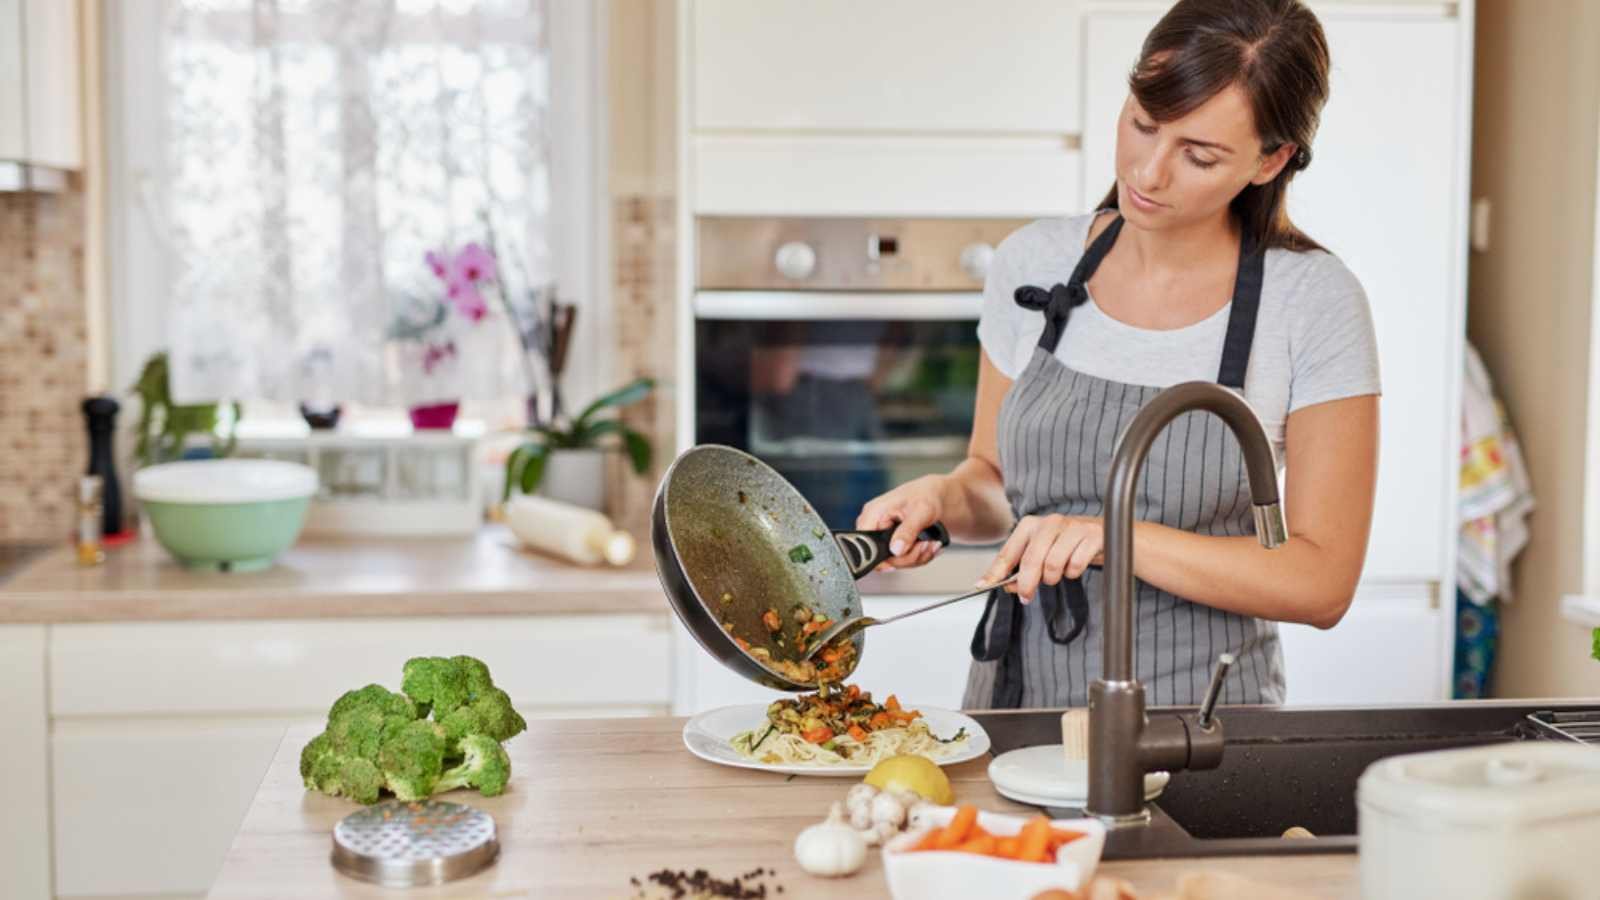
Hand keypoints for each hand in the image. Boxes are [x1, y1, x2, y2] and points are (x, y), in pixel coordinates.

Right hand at [856, 475, 948, 569]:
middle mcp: (875, 526)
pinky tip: (928, 545)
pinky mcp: (894, 545)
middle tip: (925, 544)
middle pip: (882, 559)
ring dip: (917, 557)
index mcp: (873, 513)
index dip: (880, 556)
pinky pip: (902, 561)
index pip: (864, 544)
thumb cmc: (928, 495)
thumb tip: (896, 550)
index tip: (902, 554)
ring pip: (895, 563)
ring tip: (930, 543)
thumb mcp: (921, 511)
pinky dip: (918, 557)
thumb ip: (908, 531)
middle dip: (908, 556)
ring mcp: (883, 537)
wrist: (939, 497)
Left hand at [978, 514, 1103, 602]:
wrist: (1109, 532)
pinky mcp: (1092, 536)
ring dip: (1053, 577)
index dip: (995, 572)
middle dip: (1027, 583)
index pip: (1008, 552)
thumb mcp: (1044, 552)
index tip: (982, 586)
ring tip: (1059, 574)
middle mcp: (1050, 522)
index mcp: (1032, 524)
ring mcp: (1072, 527)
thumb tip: (1008, 585)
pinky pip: (1075, 565)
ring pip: (1053, 564)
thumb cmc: (1071, 544)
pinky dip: (1073, 573)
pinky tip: (1076, 566)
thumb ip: (1023, 567)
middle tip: (1026, 597)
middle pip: (1030, 560)